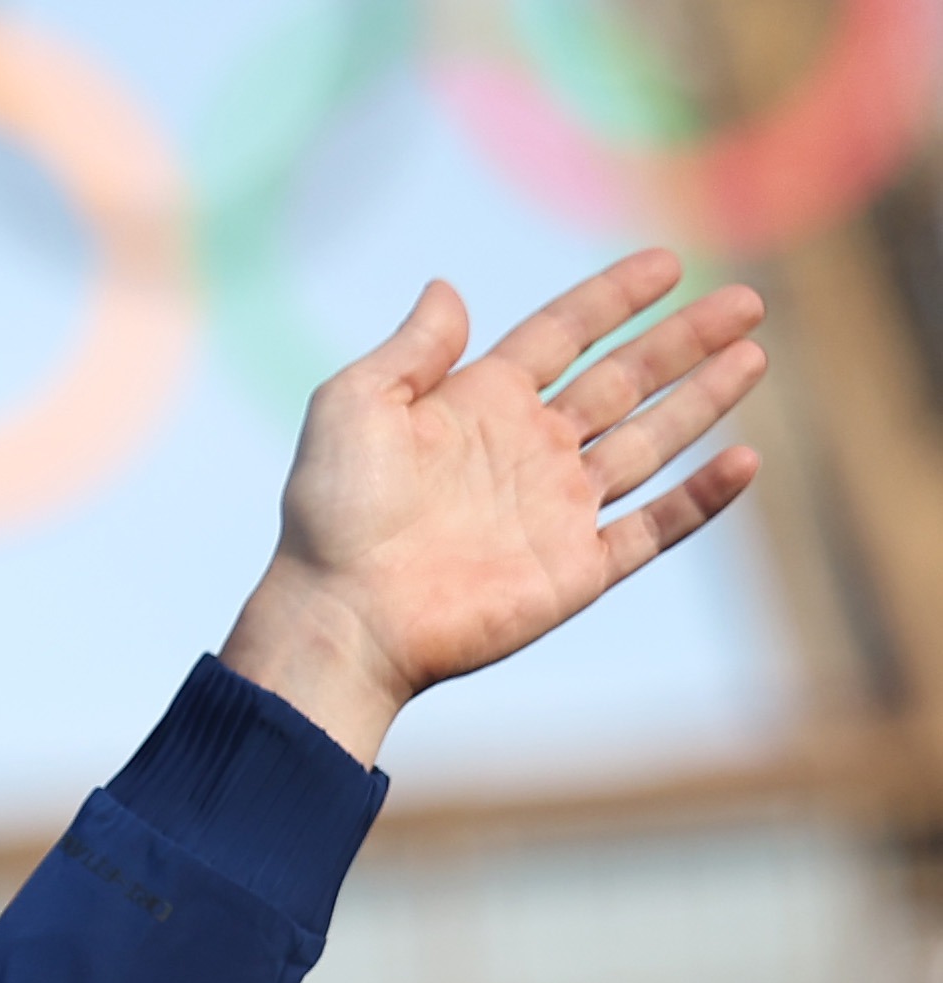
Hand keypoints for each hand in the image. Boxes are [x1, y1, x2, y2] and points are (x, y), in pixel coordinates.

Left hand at [223, 250, 765, 765]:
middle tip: (747, 300)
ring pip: (649, 442)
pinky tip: (745, 459)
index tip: (668, 263)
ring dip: (703, 400)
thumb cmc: (334, 512)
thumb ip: (410, 348)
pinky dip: (700, 498)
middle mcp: (526, 452)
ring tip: (754, 354)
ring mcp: (555, 512)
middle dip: (684, 340)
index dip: (614, 298)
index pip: (563, 335)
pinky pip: (653, 528)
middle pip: (624, 381)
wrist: (344, 614)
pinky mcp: (574, 571)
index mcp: (478, 406)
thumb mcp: (355, 404)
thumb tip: (447, 289)